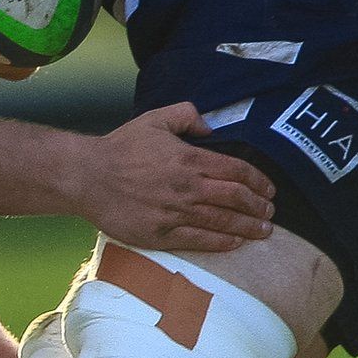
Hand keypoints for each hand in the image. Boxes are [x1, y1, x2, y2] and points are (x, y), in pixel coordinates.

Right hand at [77, 103, 276, 252]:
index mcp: (189, 159)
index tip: (269, 189)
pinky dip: (222, 242)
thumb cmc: (120, 148)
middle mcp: (187, 187)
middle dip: (259, 206)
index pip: (237, 171)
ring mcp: (175, 213)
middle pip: (236, 198)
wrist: (86, 176)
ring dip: (249, 227)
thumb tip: (210, 127)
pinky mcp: (162, 234)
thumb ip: (187, 115)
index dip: (259, 181)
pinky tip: (235, 242)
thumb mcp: (154, 119)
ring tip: (264, 230)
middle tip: (270, 211)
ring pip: (223, 222)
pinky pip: (200, 241)